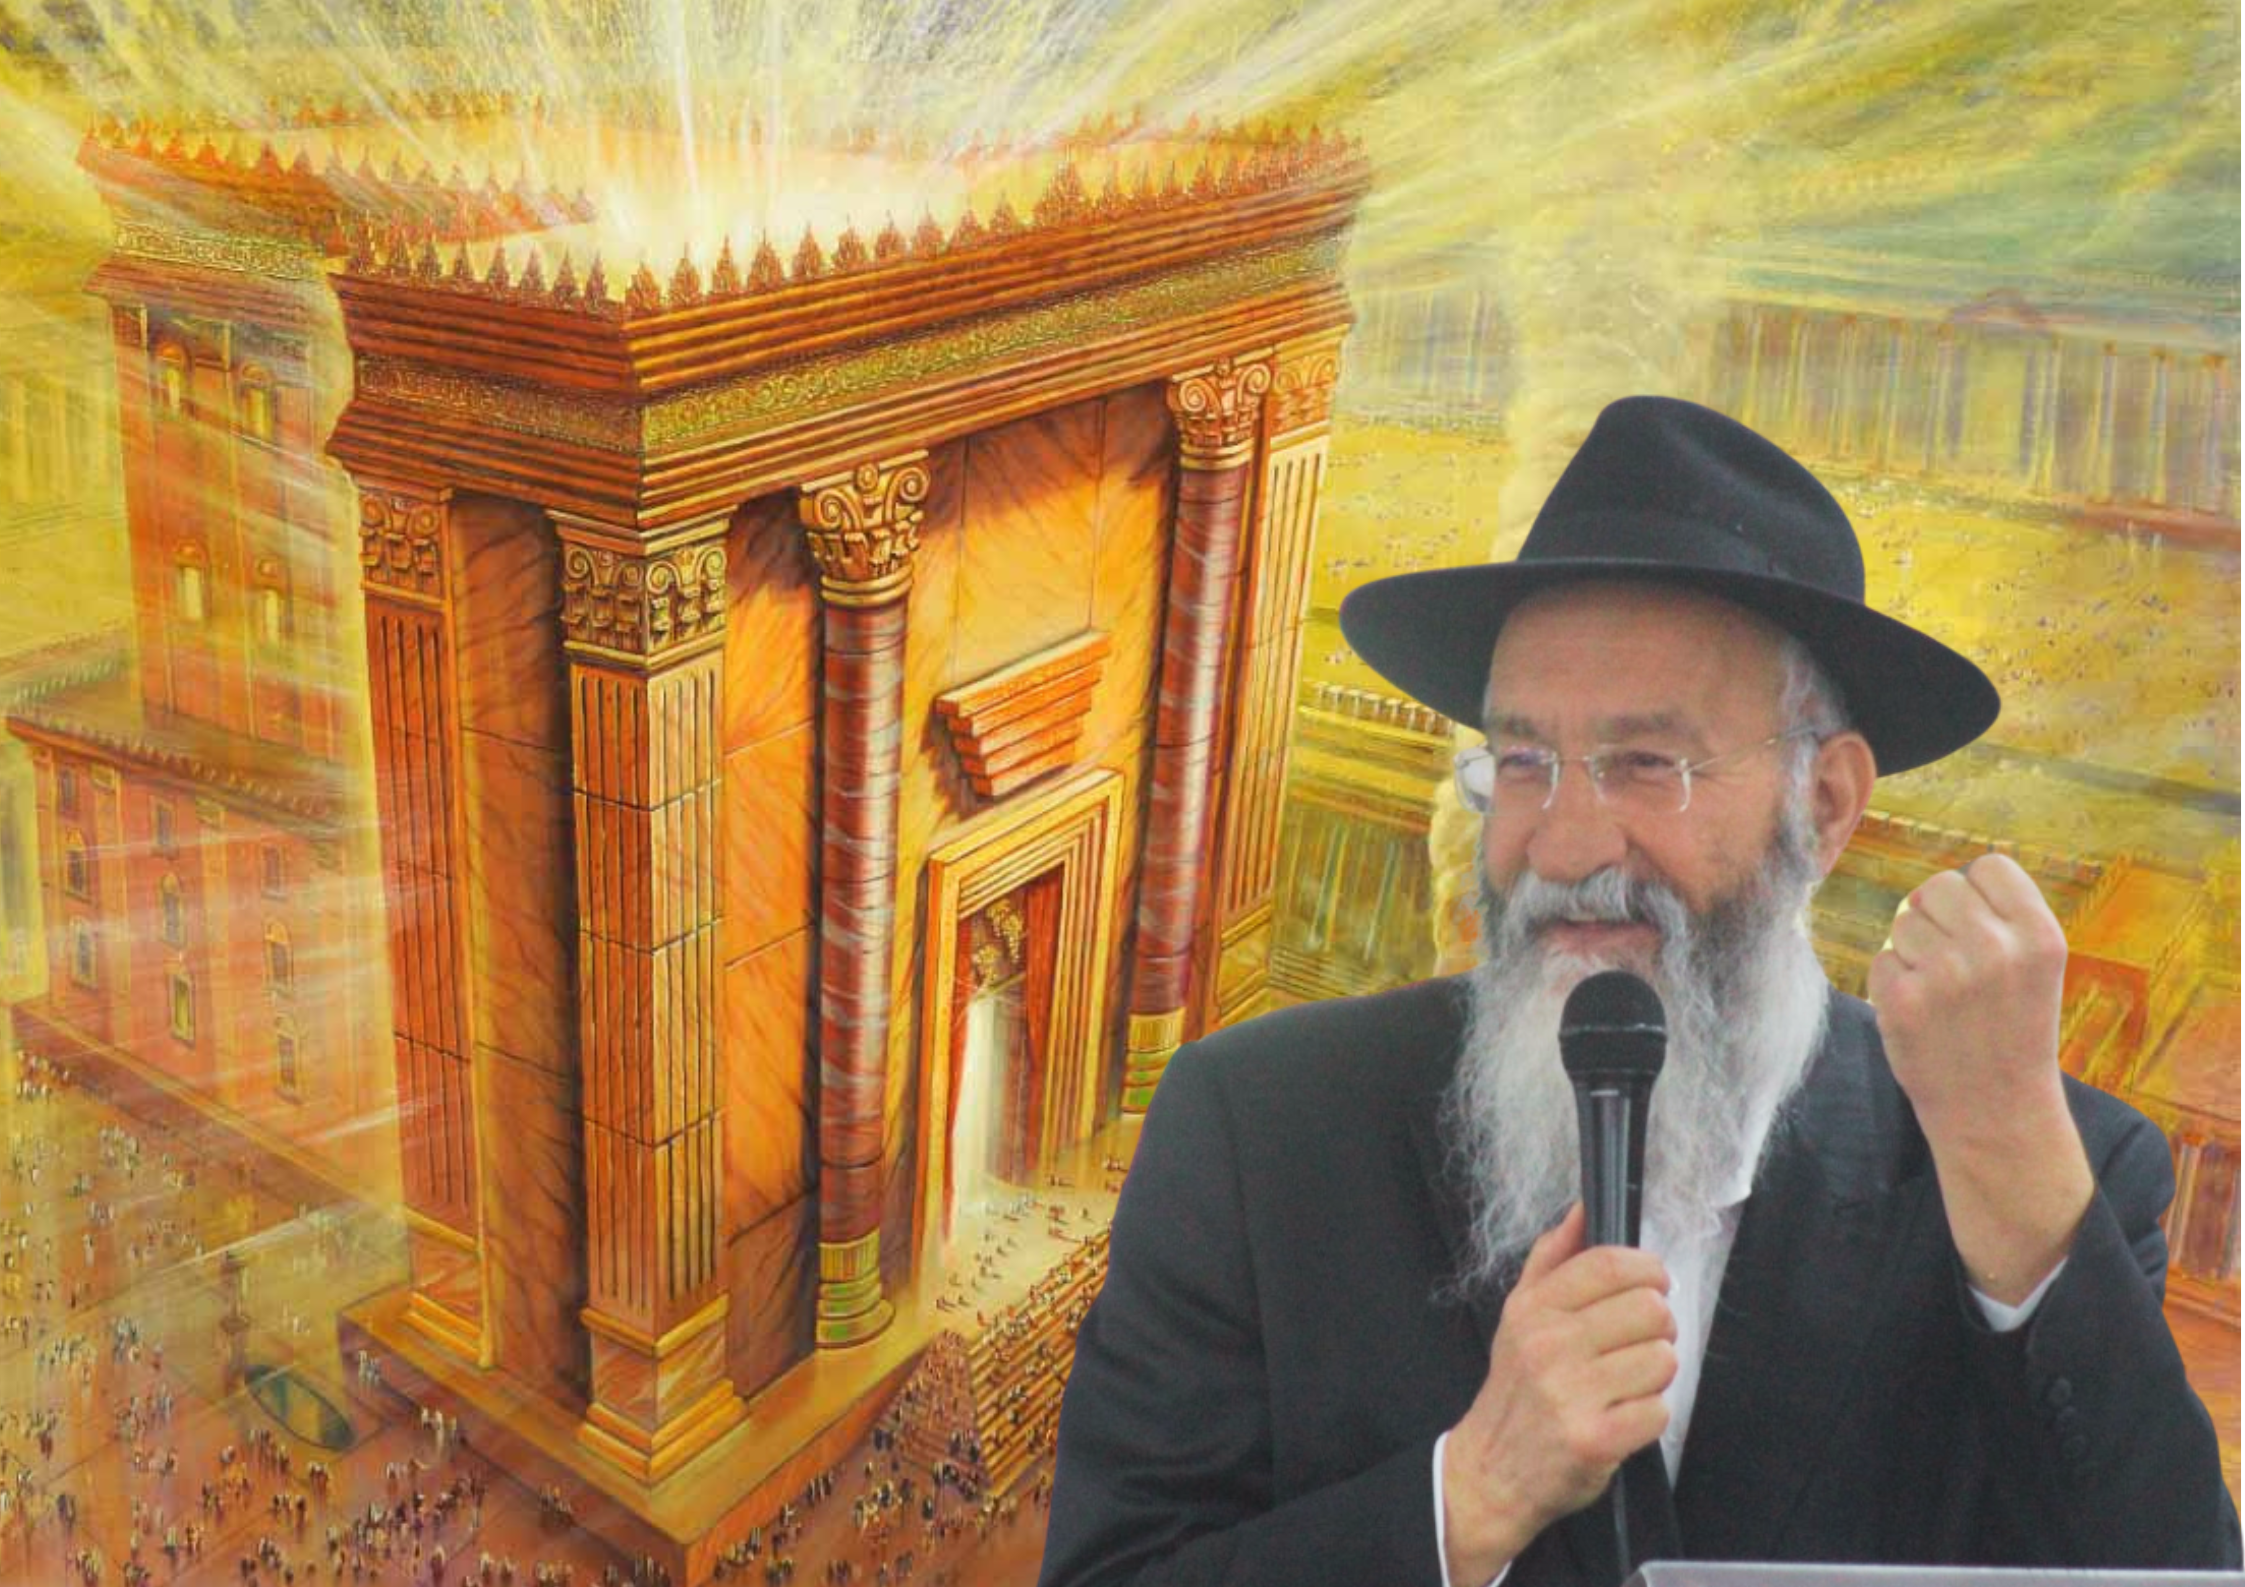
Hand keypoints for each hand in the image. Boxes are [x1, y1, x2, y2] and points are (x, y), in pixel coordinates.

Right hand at [1441, 1203, 1674, 1585]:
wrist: (1492, 1471)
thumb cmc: (1516, 1390)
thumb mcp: (1519, 1316)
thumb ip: (1552, 1258)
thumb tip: (1583, 1209)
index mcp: (1534, 1308)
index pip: (1610, 1265)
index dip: (1647, 1270)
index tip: (1653, 1285)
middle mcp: (1549, 1345)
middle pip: (1649, 1309)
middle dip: (1658, 1327)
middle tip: (1638, 1344)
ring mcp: (1571, 1393)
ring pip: (1661, 1360)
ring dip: (1655, 1375)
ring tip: (1626, 1385)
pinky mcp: (1594, 1440)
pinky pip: (1658, 1411)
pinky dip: (1649, 1417)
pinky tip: (1622, 1418)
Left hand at [1868, 852, 2090, 1302]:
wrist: (1997, 1113)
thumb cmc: (2012, 1031)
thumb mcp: (2035, 968)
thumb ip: (1999, 918)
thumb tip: (1937, 884)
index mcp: (2039, 936)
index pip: (1990, 866)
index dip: (1978, 893)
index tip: (1983, 929)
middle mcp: (1996, 949)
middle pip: (1939, 886)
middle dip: (1938, 918)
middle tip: (1956, 966)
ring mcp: (1945, 974)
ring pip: (1904, 921)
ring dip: (1914, 949)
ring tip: (1943, 994)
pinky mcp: (1901, 999)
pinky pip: (1881, 958)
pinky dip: (1893, 981)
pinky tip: (1922, 1014)